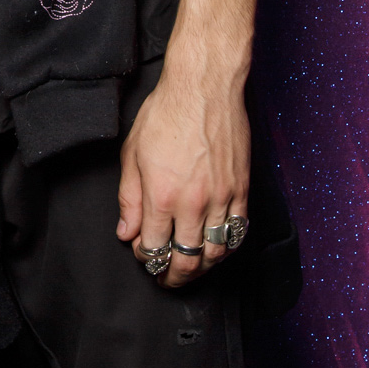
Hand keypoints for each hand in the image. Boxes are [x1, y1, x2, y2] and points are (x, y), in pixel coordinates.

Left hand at [116, 60, 249, 287]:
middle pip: (187, 260)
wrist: (204, 88)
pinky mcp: (242, 190)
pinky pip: (238, 233)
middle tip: (166, 279)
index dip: (146, 259)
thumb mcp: (132, 154)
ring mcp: (222, 198)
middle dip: (173, 277)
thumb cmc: (166, 114)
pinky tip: (215, 249)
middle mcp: (194, 203)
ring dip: (201, 268)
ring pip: (215, 253)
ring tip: (190, 269)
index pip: (154, 249)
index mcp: (162, 196)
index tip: (143, 255)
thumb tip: (126, 233)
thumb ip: (129, 199)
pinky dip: (226, 249)